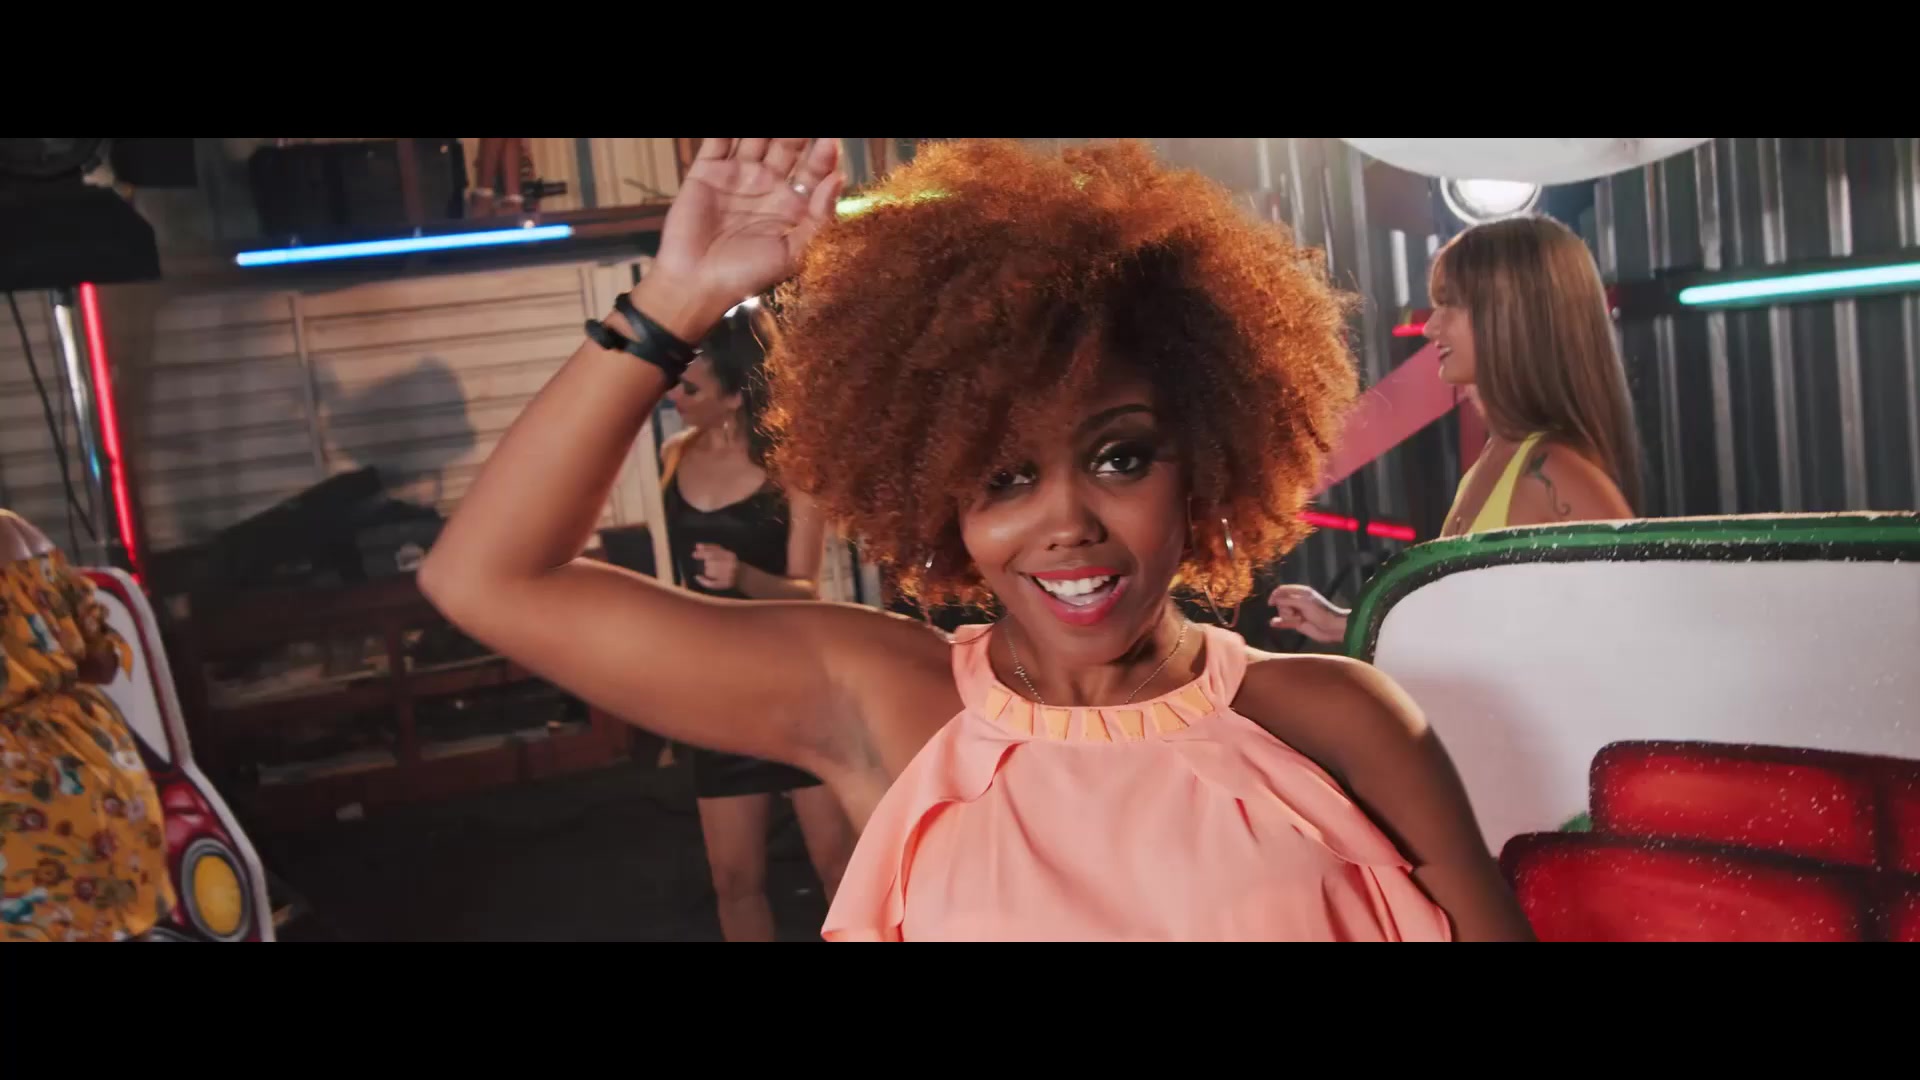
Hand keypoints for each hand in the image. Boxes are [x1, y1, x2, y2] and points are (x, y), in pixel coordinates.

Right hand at [644, 138, 845, 338]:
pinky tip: (741, 122)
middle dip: (797, 131)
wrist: (696, 284)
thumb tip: (839, 178)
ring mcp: (737, 176)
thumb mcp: (794, 252)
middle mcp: (767, 186)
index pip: (814, 169)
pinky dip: (726, 128)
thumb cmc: (746, 276)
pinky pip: (718, 140)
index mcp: (792, 205)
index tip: (830, 139)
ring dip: (766, 125)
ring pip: (755, 136)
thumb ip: (820, 216)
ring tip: (777, 118)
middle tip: (804, 125)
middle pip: (787, 145)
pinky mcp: (707, 172)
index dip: (824, 152)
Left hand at [692, 543, 740, 591]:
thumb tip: (697, 546)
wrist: (742, 575)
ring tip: (708, 569)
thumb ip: (710, 548)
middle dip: (705, 563)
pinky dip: (703, 581)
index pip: (713, 553)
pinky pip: (711, 583)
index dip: (702, 554)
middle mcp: (730, 565)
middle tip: (705, 564)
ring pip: (710, 572)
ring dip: (705, 570)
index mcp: (729, 555)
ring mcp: (729, 575)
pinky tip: (698, 577)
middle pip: (711, 563)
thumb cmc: (729, 562)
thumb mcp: (723, 552)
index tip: (693, 554)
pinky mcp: (726, 584)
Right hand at [1268, 584, 1349, 645]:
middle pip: (1280, 602)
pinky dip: (1279, 622)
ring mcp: (1297, 612)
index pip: (1282, 590)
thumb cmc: (1321, 612)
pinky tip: (1274, 623)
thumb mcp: (1303, 602)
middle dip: (1284, 608)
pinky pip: (1283, 622)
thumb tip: (1274, 600)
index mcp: (1300, 592)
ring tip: (1299, 620)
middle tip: (1296, 613)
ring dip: (1287, 617)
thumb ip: (1287, 600)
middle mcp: (1297, 601)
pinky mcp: (1297, 623)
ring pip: (1282, 613)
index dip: (1275, 595)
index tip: (1271, 603)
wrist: (1332, 627)